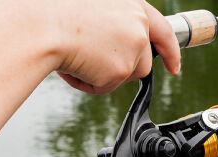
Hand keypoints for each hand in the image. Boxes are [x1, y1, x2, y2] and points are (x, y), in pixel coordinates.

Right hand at [37, 0, 181, 93]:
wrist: (42, 26)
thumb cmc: (55, 12)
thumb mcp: (92, 8)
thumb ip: (112, 21)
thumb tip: (111, 44)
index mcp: (132, 3)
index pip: (162, 29)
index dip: (169, 51)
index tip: (174, 66)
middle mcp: (138, 23)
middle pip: (142, 60)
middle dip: (121, 67)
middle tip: (94, 63)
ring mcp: (133, 45)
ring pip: (125, 75)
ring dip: (102, 74)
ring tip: (77, 58)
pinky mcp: (121, 69)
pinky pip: (105, 87)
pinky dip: (86, 83)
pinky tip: (72, 67)